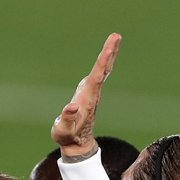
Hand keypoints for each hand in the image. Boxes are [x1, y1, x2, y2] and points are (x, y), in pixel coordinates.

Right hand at [52, 33, 120, 156]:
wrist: (77, 144)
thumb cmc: (67, 136)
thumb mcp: (63, 130)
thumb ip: (67, 118)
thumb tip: (72, 106)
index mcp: (87, 99)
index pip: (96, 77)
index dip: (102, 62)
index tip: (108, 49)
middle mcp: (92, 93)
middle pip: (103, 70)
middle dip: (109, 52)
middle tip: (116, 35)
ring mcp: (92, 92)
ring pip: (103, 70)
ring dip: (109, 54)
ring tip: (115, 38)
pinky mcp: (89, 92)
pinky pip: (99, 73)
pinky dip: (104, 61)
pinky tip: (108, 53)